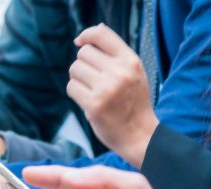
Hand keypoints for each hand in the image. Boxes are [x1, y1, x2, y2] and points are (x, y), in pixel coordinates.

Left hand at [67, 24, 158, 167]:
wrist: (138, 134)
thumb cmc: (133, 102)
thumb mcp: (133, 72)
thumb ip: (116, 53)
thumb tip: (93, 31)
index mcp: (131, 61)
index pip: (102, 35)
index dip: (86, 35)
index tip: (79, 41)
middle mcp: (119, 72)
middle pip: (83, 53)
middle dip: (83, 64)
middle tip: (93, 79)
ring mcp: (106, 89)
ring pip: (75, 69)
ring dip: (78, 79)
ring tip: (91, 90)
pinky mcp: (93, 105)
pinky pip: (71, 87)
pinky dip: (75, 93)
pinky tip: (87, 100)